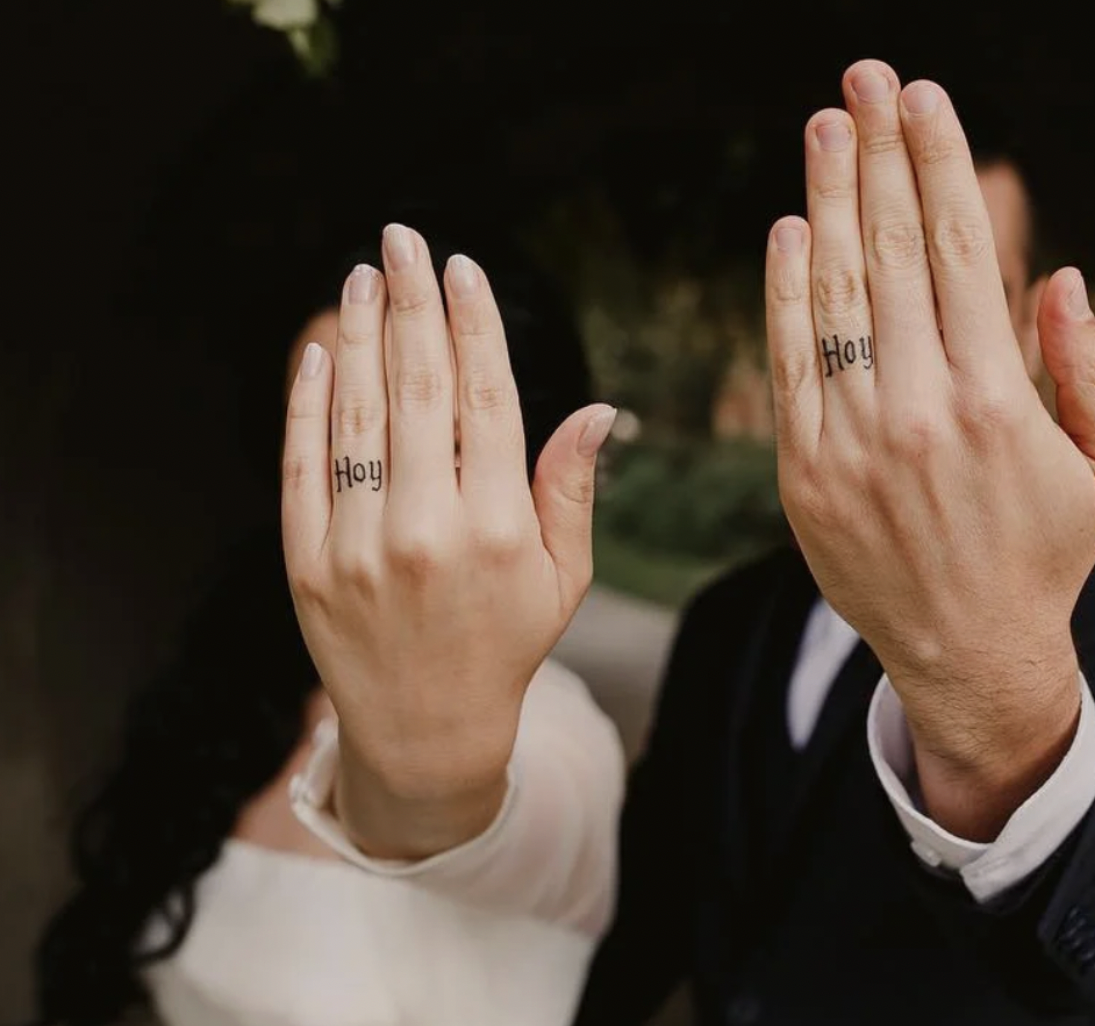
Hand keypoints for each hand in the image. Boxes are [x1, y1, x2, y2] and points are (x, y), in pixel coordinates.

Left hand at [281, 225, 615, 855]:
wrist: (425, 728)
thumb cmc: (507, 643)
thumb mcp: (563, 576)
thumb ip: (572, 489)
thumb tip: (596, 409)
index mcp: (501, 529)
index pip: (486, 398)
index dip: (475, 324)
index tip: (464, 267)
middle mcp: (428, 529)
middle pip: (420, 387)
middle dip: (412, 302)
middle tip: (404, 239)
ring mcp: (359, 545)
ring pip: (359, 413)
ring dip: (359, 334)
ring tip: (361, 276)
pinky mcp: (306, 562)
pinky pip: (304, 463)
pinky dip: (309, 401)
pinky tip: (320, 350)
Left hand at [764, 62, 1094, 839]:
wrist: (968, 653)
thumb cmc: (1047, 553)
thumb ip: (1092, 372)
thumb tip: (1064, 277)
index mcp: (998, 401)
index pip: (961, 253)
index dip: (940, 164)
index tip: (925, 98)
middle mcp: (919, 411)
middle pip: (893, 253)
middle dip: (879, 153)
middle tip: (864, 77)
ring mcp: (851, 442)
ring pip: (834, 295)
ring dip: (828, 201)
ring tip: (825, 128)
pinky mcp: (802, 472)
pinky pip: (788, 362)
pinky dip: (785, 290)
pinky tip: (791, 228)